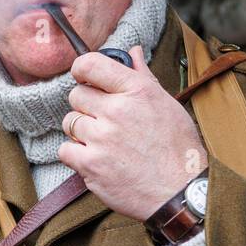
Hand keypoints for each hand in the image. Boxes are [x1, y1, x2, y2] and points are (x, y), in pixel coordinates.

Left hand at [58, 44, 206, 220]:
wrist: (180, 192)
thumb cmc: (177, 149)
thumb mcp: (167, 105)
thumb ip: (143, 77)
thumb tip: (132, 52)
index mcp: (137, 91)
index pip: (90, 64)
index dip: (82, 70)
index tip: (84, 77)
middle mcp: (117, 111)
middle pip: (76, 95)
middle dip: (86, 107)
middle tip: (104, 121)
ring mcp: (102, 138)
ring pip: (70, 122)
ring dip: (81, 132)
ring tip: (104, 143)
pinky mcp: (91, 165)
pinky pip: (65, 150)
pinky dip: (75, 155)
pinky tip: (97, 159)